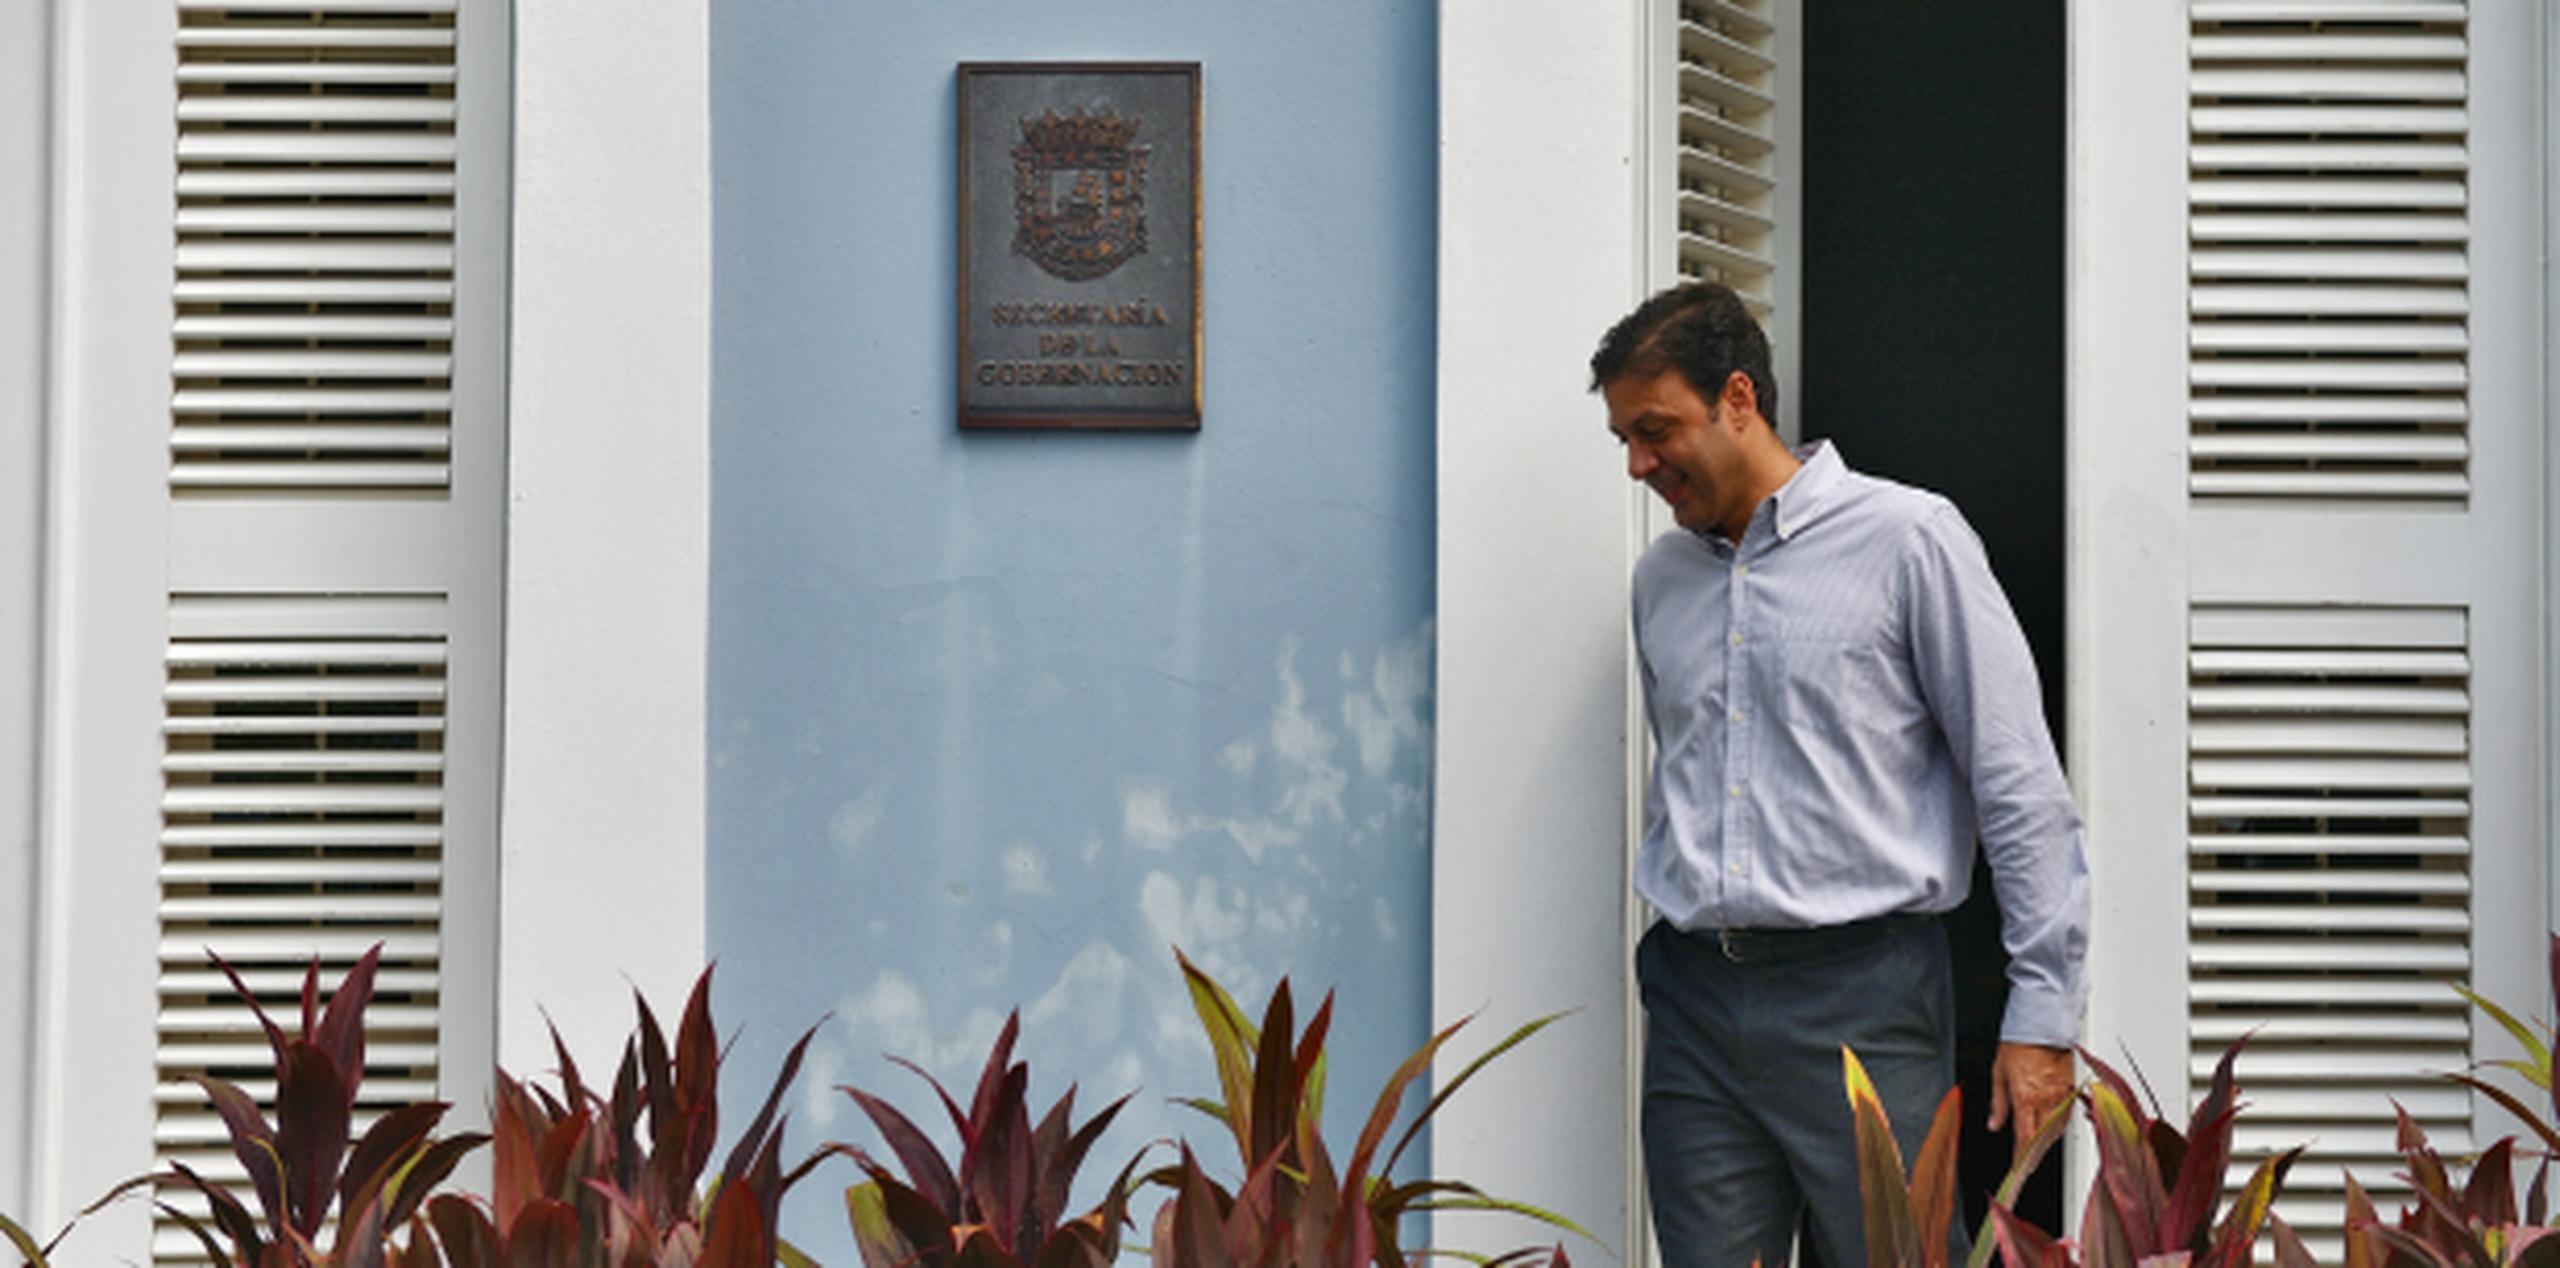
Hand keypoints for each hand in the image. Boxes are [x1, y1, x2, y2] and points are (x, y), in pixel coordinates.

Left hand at [1987, 1042, 2072, 1165]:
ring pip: (2057, 1129)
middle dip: (2034, 1152)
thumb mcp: (1998, 1074)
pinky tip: (2052, 1128)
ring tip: (2037, 1147)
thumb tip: (1994, 1124)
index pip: (2025, 1137)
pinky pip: (2067, 1114)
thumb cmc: (2018, 1045)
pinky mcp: (2071, 1088)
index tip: (2018, 1167)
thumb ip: (1997, 1104)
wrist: (2040, 1026)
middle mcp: (2046, 1099)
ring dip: (2047, 1141)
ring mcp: (2061, 1095)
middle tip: (2026, 1160)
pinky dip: (2059, 1125)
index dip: (2022, 1156)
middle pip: (2043, 1137)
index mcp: (2026, 1097)